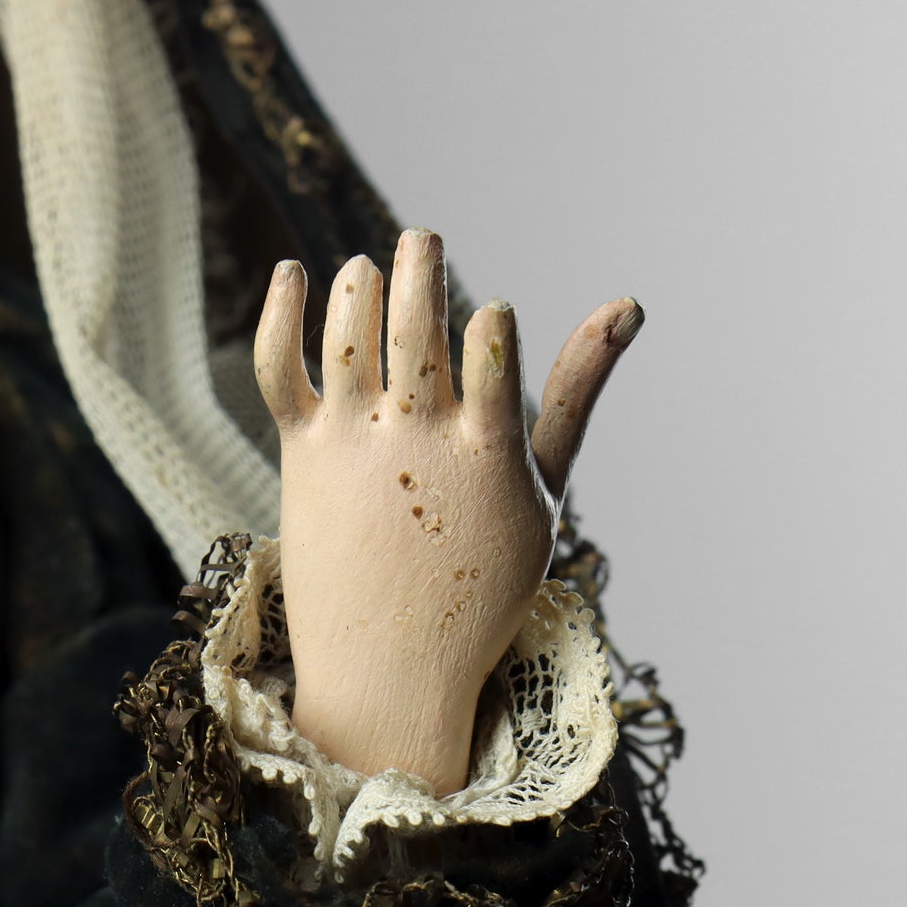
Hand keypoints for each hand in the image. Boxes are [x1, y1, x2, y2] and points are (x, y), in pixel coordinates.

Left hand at [255, 229, 639, 793]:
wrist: (390, 668)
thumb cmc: (483, 579)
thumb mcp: (543, 490)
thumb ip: (575, 392)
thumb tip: (627, 303)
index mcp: (485, 455)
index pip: (490, 355)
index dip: (489, 323)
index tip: (491, 315)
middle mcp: (414, 442)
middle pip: (414, 327)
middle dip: (418, 268)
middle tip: (421, 239)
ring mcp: (351, 445)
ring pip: (349, 335)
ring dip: (357, 285)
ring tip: (371, 269)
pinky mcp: (299, 453)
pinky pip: (278, 366)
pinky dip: (280, 312)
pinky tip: (293, 274)